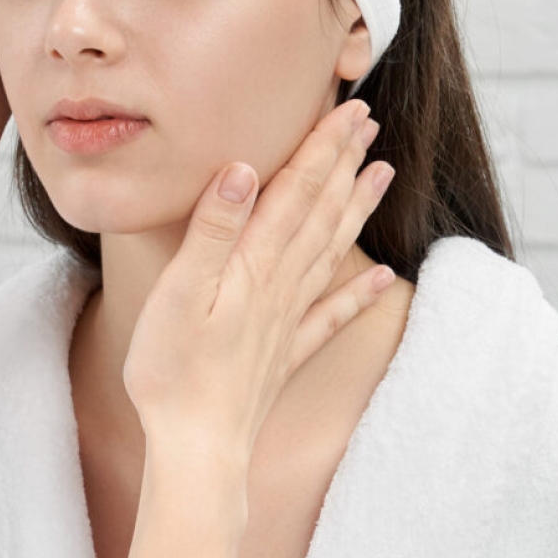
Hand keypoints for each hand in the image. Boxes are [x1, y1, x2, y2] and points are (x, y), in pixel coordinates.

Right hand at [122, 100, 394, 470]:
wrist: (197, 448)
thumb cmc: (174, 372)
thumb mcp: (178, 292)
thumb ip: (213, 230)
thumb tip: (243, 169)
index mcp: (253, 266)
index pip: (295, 192)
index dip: (323, 148)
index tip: (349, 110)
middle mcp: (280, 288)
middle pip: (321, 214)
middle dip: (346, 165)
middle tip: (371, 124)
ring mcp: (288, 322)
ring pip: (333, 253)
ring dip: (357, 210)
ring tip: (382, 175)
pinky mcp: (286, 355)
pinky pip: (333, 316)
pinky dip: (360, 292)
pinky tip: (383, 277)